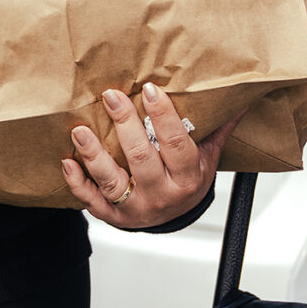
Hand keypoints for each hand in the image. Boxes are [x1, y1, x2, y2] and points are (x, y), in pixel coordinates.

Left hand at [63, 84, 235, 229]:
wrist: (175, 217)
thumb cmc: (189, 181)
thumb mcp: (209, 158)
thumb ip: (218, 128)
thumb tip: (238, 96)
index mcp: (188, 178)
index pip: (177, 144)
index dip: (163, 116)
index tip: (149, 90)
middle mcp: (162, 195)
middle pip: (141, 158)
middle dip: (125, 124)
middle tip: (111, 96)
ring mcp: (136, 208)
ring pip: (112, 181)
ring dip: (94, 155)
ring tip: (80, 130)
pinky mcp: (114, 217)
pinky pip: (92, 202)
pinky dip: (78, 183)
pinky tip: (68, 163)